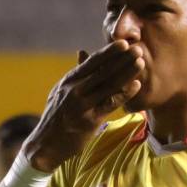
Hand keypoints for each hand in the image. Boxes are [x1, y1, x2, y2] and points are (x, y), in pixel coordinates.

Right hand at [23, 40, 143, 171]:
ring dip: (126, 72)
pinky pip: (110, 104)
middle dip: (121, 59)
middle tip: (138, 48)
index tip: (124, 42)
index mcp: (69, 80)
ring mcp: (82, 104)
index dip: (109, 52)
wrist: (46, 143)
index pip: (92, 62)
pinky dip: (124, 94)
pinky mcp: (89, 120)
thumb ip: (76, 73)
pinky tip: (136, 85)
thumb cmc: (57, 116)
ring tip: (140, 62)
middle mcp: (75, 90)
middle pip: (102, 71)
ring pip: (108, 85)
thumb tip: (83, 51)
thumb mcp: (61, 91)